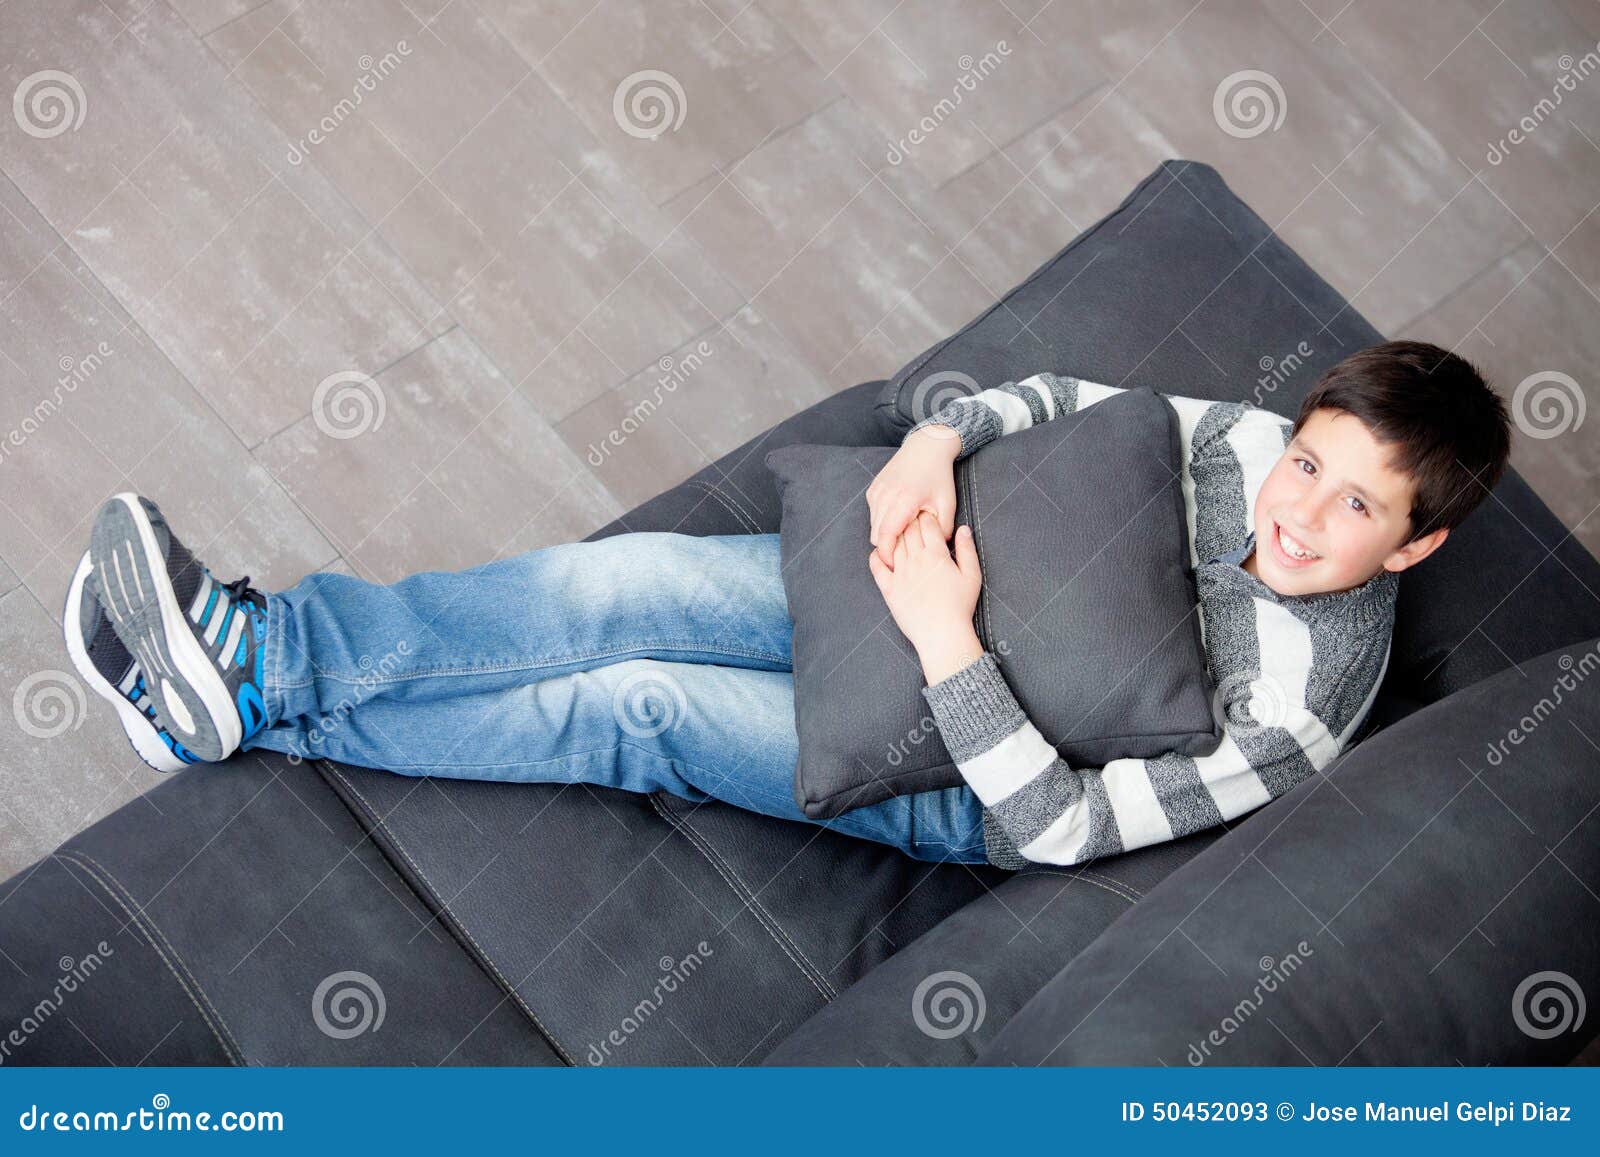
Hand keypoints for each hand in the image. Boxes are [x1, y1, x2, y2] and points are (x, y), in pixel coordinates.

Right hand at [866, 424, 960, 565]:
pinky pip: (873, 514)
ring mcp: (877, 492)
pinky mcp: (873, 489)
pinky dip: (882, 520)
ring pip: (873, 526)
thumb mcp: (947, 504)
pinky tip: (899, 516)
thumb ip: (942, 531)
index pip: (885, 537)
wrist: (926, 447)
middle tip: (906, 549)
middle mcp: (885, 496)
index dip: (887, 555)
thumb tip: (937, 551)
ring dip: (885, 533)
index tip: (895, 565)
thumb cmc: (939, 476)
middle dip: (887, 546)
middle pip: (876, 535)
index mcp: (904, 501)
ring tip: (905, 530)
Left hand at [868, 511, 984, 682]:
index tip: (927, 513)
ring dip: (895, 535)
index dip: (927, 516)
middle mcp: (915, 560)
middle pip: (908, 531)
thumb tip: (963, 528)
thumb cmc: (960, 606)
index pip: (928, 525)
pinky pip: (877, 567)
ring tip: (897, 531)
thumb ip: (966, 550)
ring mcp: (899, 574)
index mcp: (936, 554)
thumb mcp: (972, 576)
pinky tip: (880, 552)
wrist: (942, 634)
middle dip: (910, 520)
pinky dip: (876, 556)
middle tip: (911, 517)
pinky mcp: (889, 589)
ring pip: (893, 545)